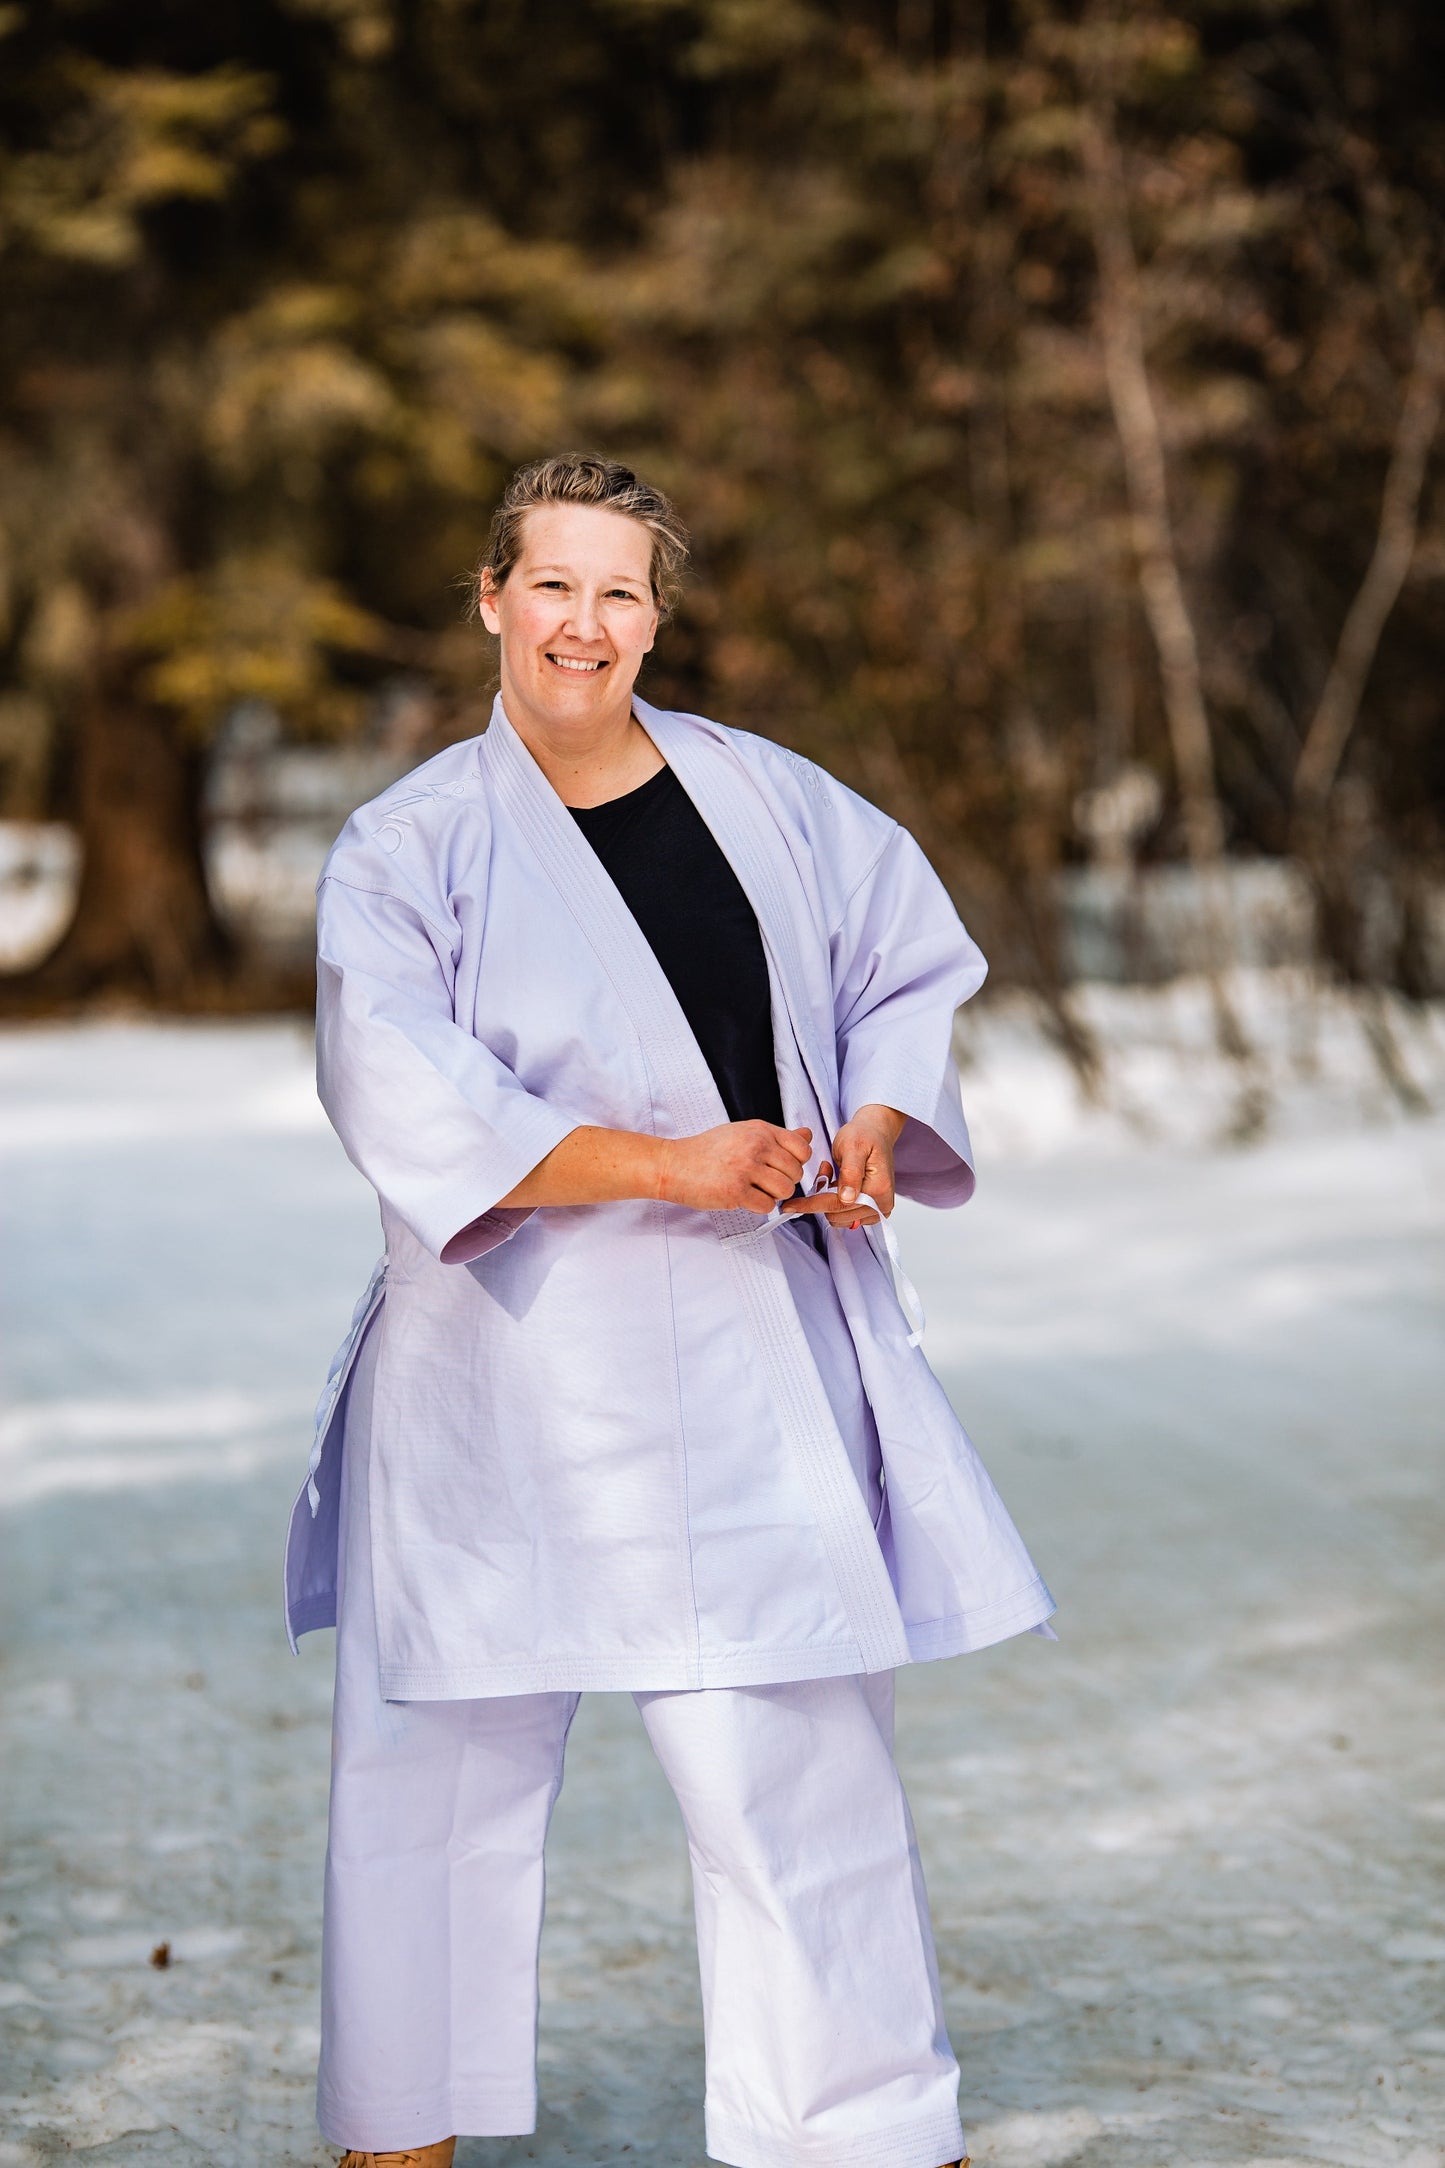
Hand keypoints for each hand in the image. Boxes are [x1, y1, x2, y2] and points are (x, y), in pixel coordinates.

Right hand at [658, 1121, 812, 1213]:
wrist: (674, 1164)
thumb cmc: (707, 1151)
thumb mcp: (744, 1133)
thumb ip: (777, 1136)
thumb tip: (808, 1134)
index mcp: (760, 1130)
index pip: (802, 1148)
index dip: (797, 1163)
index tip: (782, 1168)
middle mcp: (756, 1146)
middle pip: (796, 1173)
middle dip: (784, 1182)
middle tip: (764, 1182)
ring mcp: (746, 1168)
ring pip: (785, 1190)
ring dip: (773, 1196)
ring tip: (754, 1190)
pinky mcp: (736, 1191)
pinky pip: (767, 1206)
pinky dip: (759, 1207)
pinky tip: (744, 1198)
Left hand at [782, 1104, 903, 1229]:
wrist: (875, 1133)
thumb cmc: (864, 1136)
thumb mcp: (853, 1146)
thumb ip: (850, 1172)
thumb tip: (847, 1198)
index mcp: (879, 1189)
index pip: (839, 1205)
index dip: (812, 1205)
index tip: (790, 1206)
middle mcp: (881, 1205)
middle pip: (837, 1214)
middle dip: (822, 1196)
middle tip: (824, 1170)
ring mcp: (877, 1210)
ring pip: (837, 1217)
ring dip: (827, 1198)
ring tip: (830, 1174)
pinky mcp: (870, 1211)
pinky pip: (843, 1215)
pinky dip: (833, 1201)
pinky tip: (835, 1183)